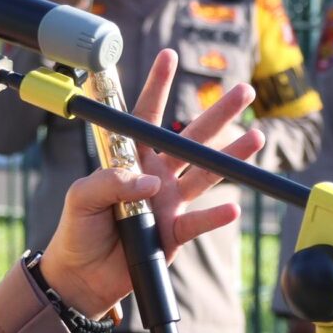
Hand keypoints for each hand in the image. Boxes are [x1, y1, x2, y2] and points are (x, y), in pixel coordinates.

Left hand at [42, 50, 264, 317]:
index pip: (145, 116)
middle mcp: (155, 175)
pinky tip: (233, 207)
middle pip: (190, 139)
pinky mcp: (175, 234)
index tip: (169, 56)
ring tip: (256, 136)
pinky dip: (215, 216)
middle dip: (217, 114)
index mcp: (129, 159)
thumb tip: (151, 183)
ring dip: (230, 157)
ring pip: (205, 175)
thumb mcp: (80, 198)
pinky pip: (199, 221)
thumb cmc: (77, 231)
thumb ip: (110, 183)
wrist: (82, 277)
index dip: (157, 86)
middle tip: (243, 91)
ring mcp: (169, 203)